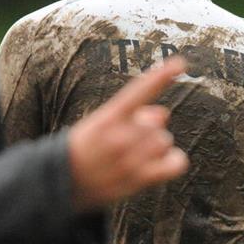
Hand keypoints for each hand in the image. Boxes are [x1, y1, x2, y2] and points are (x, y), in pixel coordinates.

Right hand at [68, 57, 188, 211]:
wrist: (64, 182)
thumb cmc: (86, 147)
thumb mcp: (101, 122)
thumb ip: (133, 114)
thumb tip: (164, 114)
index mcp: (108, 117)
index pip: (138, 91)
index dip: (160, 76)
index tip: (180, 62)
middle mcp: (119, 137)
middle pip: (157, 123)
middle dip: (148, 130)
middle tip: (129, 142)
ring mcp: (130, 160)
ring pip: (165, 141)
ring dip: (157, 146)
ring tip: (138, 155)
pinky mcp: (139, 179)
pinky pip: (175, 164)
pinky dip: (174, 161)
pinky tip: (164, 162)